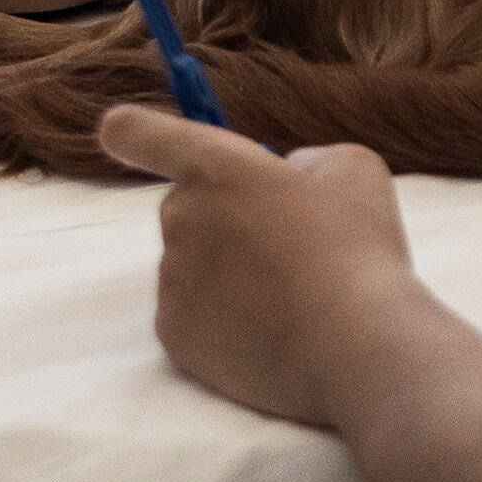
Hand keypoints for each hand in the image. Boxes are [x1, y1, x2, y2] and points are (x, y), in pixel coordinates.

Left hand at [99, 105, 414, 427]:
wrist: (354, 348)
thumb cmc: (357, 250)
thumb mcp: (351, 168)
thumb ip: (305, 159)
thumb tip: (286, 175)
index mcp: (214, 167)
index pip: (136, 133)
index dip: (132, 132)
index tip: (124, 135)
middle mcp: (178, 218)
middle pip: (185, 206)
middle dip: (223, 216)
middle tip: (285, 242)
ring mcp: (171, 281)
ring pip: (192, 262)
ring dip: (227, 270)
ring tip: (289, 294)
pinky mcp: (174, 337)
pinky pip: (193, 313)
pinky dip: (223, 318)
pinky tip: (271, 328)